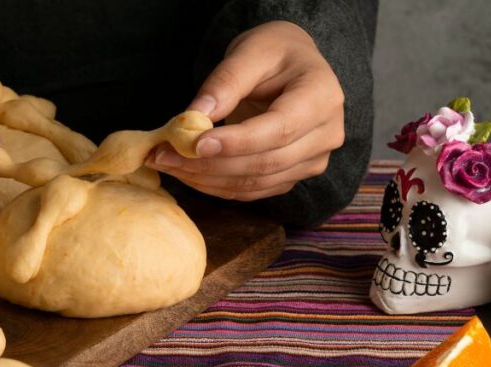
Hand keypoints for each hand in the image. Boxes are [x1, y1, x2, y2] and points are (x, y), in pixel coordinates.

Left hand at [147, 21, 344, 200]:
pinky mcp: (293, 176)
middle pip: (265, 162)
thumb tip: (193, 117)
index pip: (279, 129)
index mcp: (322, 96)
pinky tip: (188, 173)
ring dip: (206, 179)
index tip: (193, 143)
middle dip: (210, 163)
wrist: (292, 66)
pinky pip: (253, 190)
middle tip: (163, 155)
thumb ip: (225, 82)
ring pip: (256, 182)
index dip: (236, 142)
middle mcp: (326, 134)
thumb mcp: (250, 52)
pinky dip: (216, 186)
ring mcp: (313, 160)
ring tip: (168, 163)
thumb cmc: (274, 53)